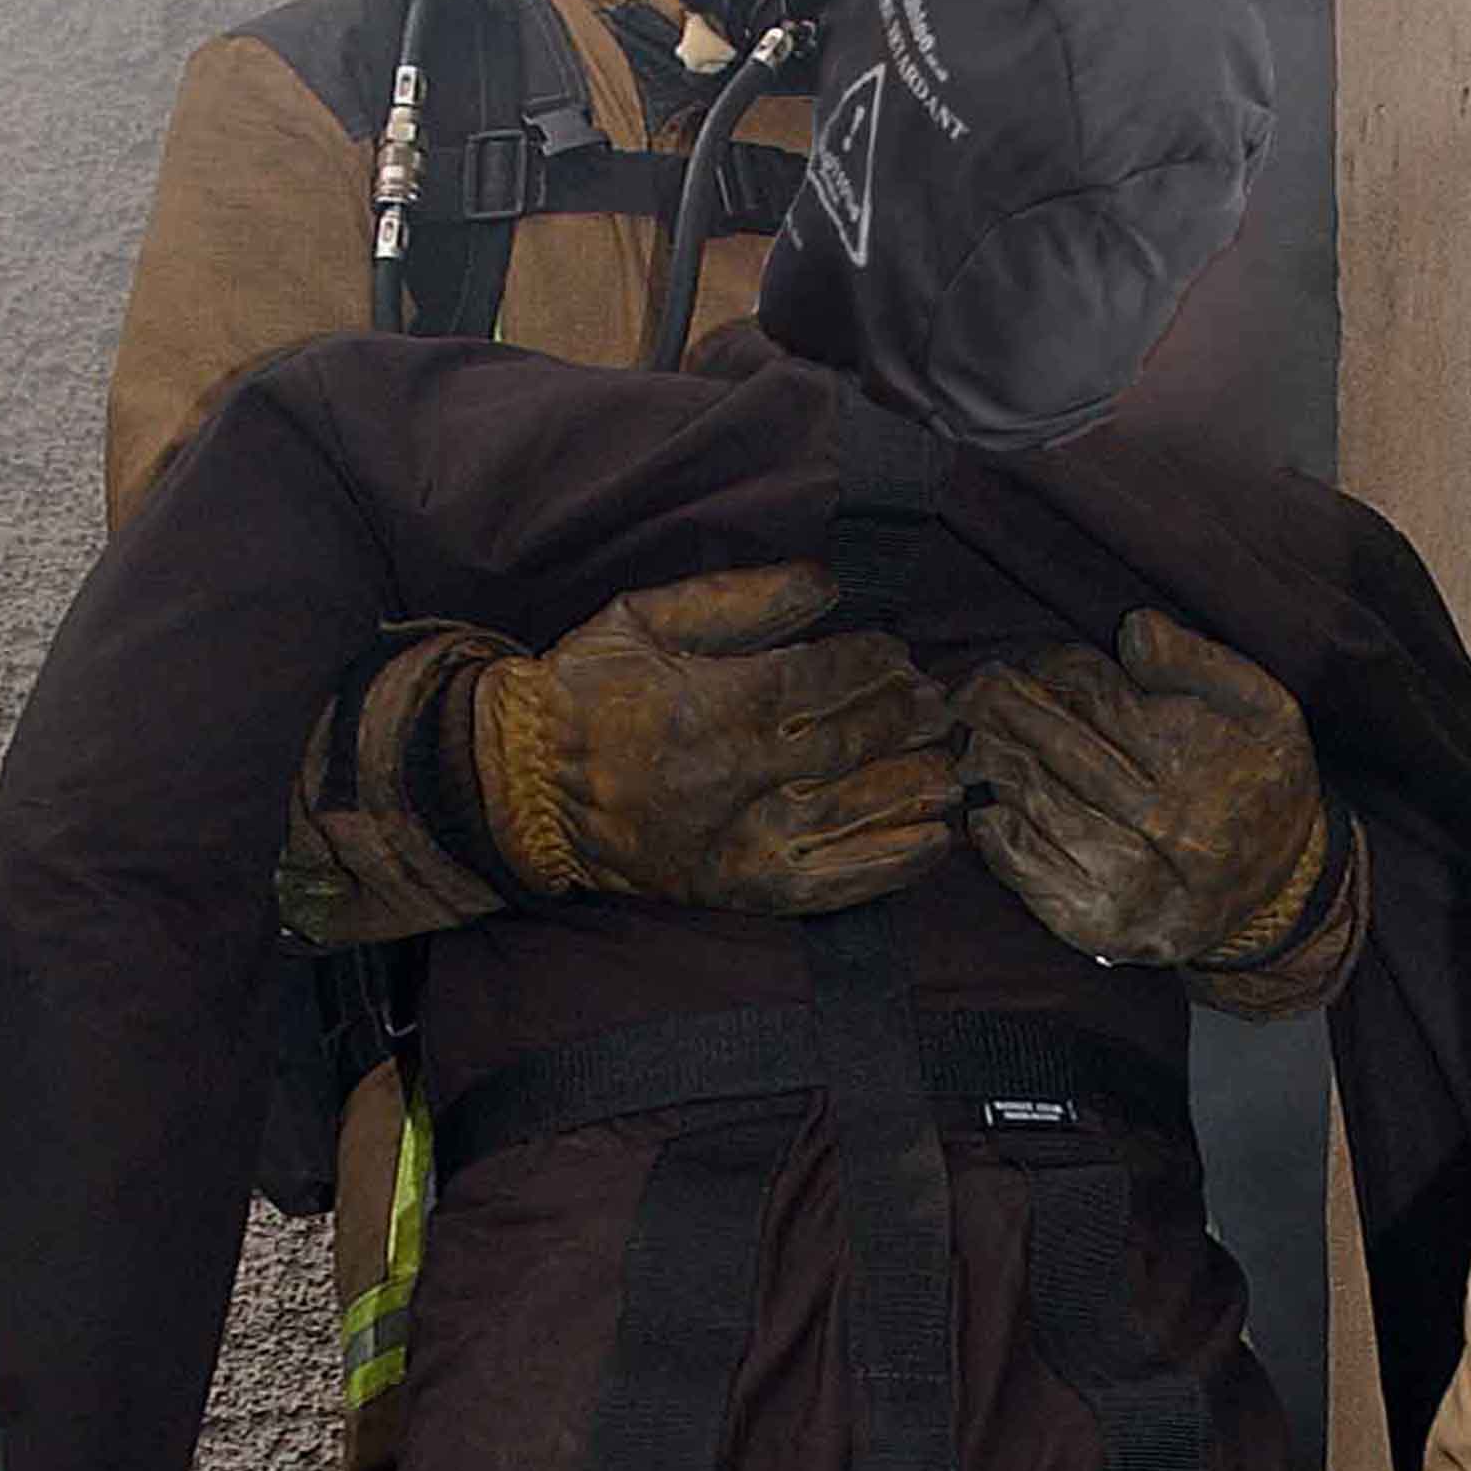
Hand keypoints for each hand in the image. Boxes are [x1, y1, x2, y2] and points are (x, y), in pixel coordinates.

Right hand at [476, 561, 959, 910]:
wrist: (522, 786)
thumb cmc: (584, 689)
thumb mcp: (645, 615)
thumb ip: (740, 598)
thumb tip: (828, 583)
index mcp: (711, 702)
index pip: (819, 681)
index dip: (872, 666)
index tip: (900, 655)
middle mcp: (733, 774)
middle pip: (846, 744)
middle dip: (902, 719)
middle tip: (937, 705)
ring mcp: (739, 838)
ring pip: (851, 812)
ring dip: (913, 787)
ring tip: (948, 764)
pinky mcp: (738, 887)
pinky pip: (831, 883)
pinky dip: (890, 865)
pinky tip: (934, 843)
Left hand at [960, 613, 1333, 972]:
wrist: (1278, 900)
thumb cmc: (1261, 788)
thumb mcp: (1265, 710)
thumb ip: (1201, 662)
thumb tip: (1133, 629)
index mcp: (1196, 763)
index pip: (1099, 696)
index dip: (1056, 670)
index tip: (1037, 661)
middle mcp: (1161, 825)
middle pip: (1058, 745)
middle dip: (1005, 705)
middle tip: (975, 685)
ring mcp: (1125, 879)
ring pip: (1033, 798)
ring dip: (994, 760)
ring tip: (977, 737)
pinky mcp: (1094, 921)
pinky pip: (1023, 864)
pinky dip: (994, 829)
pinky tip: (988, 806)